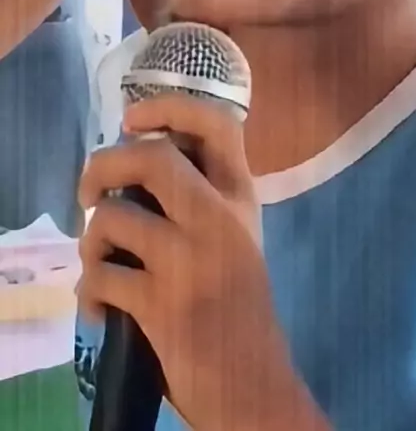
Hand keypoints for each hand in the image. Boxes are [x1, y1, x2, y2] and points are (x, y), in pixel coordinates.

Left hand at [77, 94, 303, 430]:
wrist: (253, 382)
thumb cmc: (239, 306)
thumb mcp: (236, 238)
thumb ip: (201, 198)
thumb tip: (135, 159)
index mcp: (242, 199)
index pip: (216, 125)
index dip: (168, 106)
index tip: (133, 120)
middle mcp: (220, 220)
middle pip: (151, 157)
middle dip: (103, 166)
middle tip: (90, 192)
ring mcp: (191, 261)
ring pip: (114, 219)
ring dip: (90, 243)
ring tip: (97, 264)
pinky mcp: (163, 305)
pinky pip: (102, 277)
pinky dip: (90, 292)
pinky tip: (103, 308)